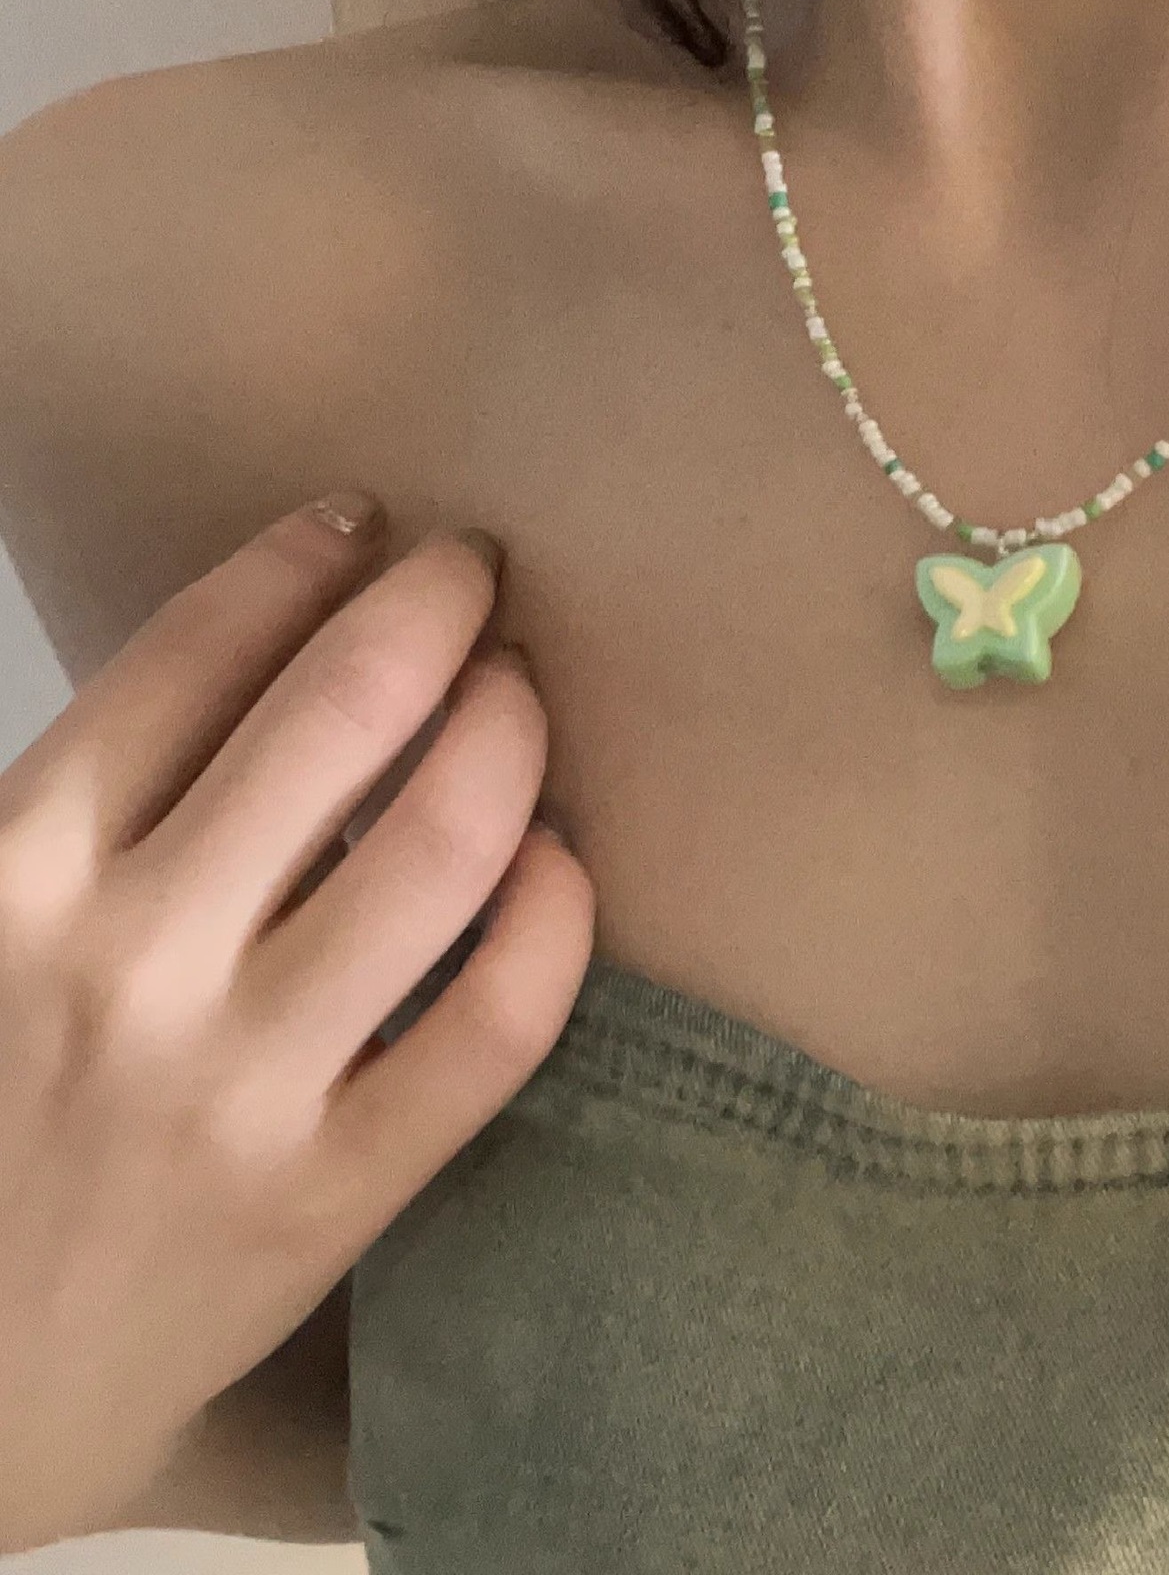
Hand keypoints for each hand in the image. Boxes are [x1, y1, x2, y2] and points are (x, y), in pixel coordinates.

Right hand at [0, 491, 593, 1549]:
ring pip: (440, 845)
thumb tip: (266, 651)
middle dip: (435, 608)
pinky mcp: (328, 1193)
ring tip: (525, 688)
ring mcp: (236, 1080)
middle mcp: (126, 957)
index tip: (367, 520)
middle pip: (339, 715)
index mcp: (16, 869)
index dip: (299, 560)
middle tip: (480, 572)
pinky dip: (557, 919)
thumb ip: (96, 810)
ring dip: (509, 730)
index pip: (191, 655)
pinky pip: (494, 1023)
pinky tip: (568, 860)